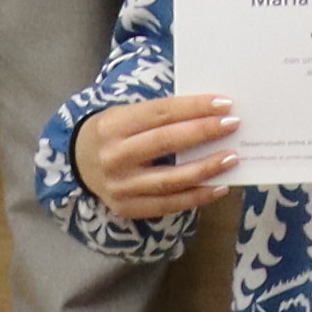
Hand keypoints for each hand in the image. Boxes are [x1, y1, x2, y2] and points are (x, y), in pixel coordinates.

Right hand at [73, 88, 235, 219]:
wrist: (77, 163)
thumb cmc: (114, 133)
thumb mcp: (127, 115)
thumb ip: (162, 115)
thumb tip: (211, 113)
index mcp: (114, 125)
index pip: (161, 113)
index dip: (194, 107)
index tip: (225, 104)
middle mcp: (114, 156)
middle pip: (166, 142)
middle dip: (204, 132)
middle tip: (233, 124)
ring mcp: (120, 186)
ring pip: (169, 179)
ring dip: (205, 168)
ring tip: (232, 158)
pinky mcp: (126, 208)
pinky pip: (167, 205)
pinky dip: (196, 197)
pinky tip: (219, 187)